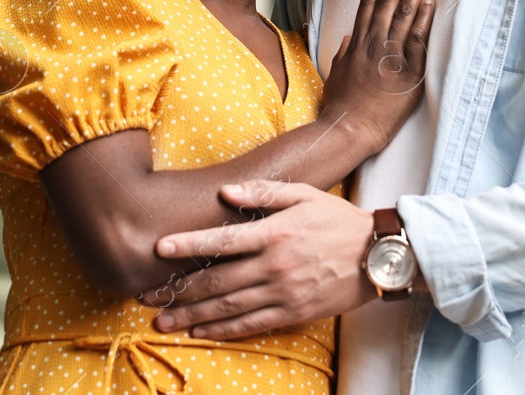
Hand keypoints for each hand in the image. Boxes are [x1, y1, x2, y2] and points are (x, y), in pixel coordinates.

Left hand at [146, 179, 376, 339]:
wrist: (377, 256)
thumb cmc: (337, 220)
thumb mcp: (304, 194)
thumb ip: (263, 191)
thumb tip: (224, 192)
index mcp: (274, 233)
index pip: (222, 241)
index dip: (189, 244)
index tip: (159, 248)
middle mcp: (274, 266)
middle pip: (217, 280)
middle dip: (179, 289)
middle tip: (147, 295)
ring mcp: (283, 293)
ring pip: (229, 307)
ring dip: (193, 316)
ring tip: (164, 321)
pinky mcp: (293, 313)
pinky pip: (252, 325)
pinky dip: (224, 331)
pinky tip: (201, 332)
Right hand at [320, 0, 433, 151]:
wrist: (351, 128)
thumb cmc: (342, 104)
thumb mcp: (337, 73)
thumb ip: (343, 52)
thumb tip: (348, 38)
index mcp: (357, 41)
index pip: (370, 2)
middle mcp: (374, 42)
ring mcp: (391, 55)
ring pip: (405, 11)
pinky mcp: (408, 71)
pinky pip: (417, 38)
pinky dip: (425, 18)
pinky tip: (432, 1)